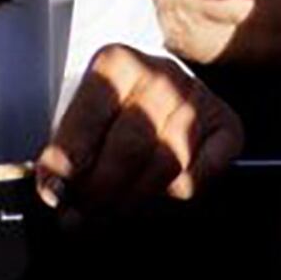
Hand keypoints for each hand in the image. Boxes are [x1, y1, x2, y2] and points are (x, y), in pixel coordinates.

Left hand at [33, 44, 239, 213]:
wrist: (167, 82)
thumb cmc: (118, 103)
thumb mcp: (86, 108)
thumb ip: (68, 145)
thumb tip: (54, 189)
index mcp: (116, 63)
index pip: (87, 120)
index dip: (67, 162)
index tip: (53, 191)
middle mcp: (160, 77)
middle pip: (127, 150)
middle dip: (98, 192)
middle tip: (79, 216)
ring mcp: (196, 102)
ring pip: (161, 170)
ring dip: (129, 202)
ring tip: (107, 213)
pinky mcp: (227, 128)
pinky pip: (195, 180)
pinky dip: (171, 195)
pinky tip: (152, 194)